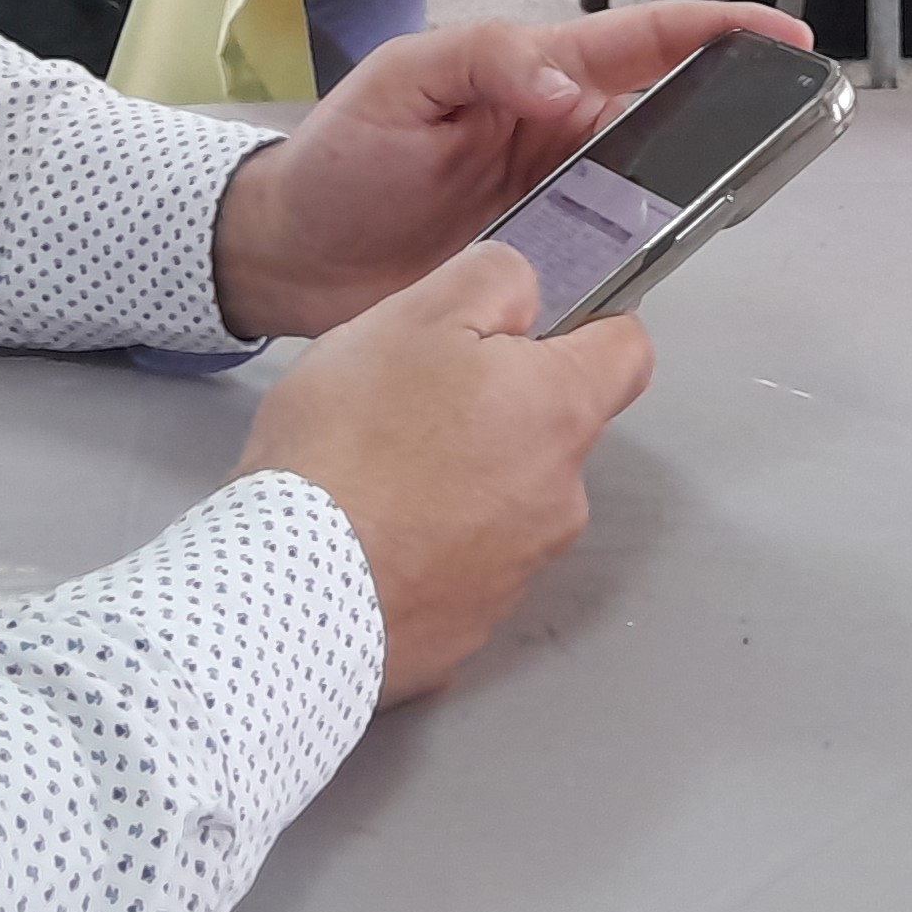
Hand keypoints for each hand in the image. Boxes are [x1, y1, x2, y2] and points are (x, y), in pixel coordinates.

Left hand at [209, 0, 808, 342]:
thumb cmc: (341, 156)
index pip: (638, 44)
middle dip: (730, 110)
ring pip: (647, 188)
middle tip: (792, 120)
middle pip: (663, 116)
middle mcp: (558, 134)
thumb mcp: (401, 85)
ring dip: (695, 188)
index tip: (782, 36)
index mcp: (534, 75)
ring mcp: (554, 201)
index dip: (713, 33)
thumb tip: (567, 82)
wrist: (288, 258)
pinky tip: (673, 265)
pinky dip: (647, 256)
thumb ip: (483, 63)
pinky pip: (611, 253)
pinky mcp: (543, 263)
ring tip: (750, 190)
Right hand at [236, 243, 652, 705]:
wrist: (285, 593)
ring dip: (460, 481)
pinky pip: (459, 568)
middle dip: (497, 408)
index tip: (525, 329)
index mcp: (561, 414)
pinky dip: (426, 548)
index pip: (626, 351)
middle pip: (551, 429)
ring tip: (376, 473)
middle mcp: (561, 500)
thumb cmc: (349, 444)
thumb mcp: (414, 315)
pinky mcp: (468, 629)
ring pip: (505, 499)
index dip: (585, 325)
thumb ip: (493, 281)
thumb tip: (528, 296)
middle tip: (411, 400)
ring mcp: (517, 574)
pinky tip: (367, 536)